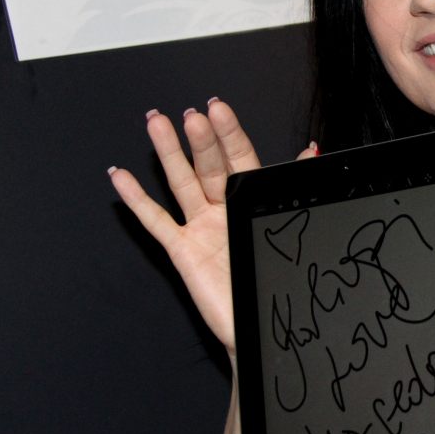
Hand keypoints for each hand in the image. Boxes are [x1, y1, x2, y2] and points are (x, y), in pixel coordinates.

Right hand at [108, 97, 315, 351]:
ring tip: (156, 122)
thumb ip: (292, 186)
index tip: (218, 108)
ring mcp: (200, 227)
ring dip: (167, 153)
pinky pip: (156, 221)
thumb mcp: (288, 224)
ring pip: (180, 182)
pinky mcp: (182, 250)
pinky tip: (121, 176)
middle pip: (209, 166)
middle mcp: (223, 209)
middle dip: (200, 140)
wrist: (259, 325)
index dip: (228, 133)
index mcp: (249, 201)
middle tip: (190, 115)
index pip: (239, 159)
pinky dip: (137, 199)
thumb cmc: (275, 278)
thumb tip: (313, 150)